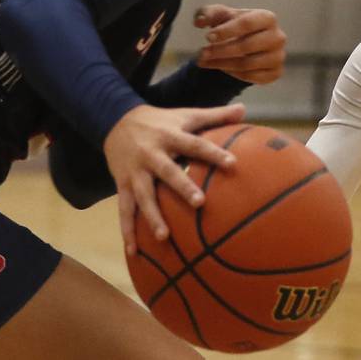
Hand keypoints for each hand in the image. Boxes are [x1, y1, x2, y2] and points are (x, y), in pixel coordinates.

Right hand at [103, 102, 244, 253]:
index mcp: (171, 136)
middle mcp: (152, 154)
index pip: (195, 144)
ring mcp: (135, 172)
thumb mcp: (186, 115)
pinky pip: (124, 210)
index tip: (233, 163)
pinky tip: (134, 252)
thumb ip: (216, 115)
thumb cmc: (160, 121)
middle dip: (182, 187)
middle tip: (200, 203)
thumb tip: (244, 109)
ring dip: (152, 216)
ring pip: (143, 196)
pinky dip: (127, 231)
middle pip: (168, 172)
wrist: (115, 120)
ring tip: (164, 237)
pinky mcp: (122, 185)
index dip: (213, 153)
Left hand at [194, 4, 286, 83]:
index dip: (226, 31)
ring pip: (247, 64)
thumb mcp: (221, 15)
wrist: (249, 41)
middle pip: (247, 46)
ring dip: (222, 64)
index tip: (208, 37)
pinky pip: (252, 77)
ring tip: (204, 62)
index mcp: (267, 17)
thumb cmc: (235, 25)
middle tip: (201, 54)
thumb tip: (199, 21)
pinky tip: (222, 67)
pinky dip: (234, 74)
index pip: (247, 24)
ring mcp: (278, 56)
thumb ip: (208, 13)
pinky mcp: (275, 72)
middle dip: (220, 51)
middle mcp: (277, 37)